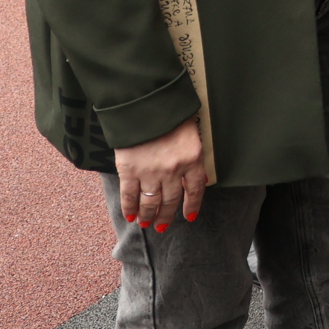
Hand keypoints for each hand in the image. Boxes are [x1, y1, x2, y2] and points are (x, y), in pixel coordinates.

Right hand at [113, 116, 207, 230]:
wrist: (145, 102)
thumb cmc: (171, 112)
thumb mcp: (192, 130)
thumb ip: (194, 154)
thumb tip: (199, 177)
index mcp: (192, 158)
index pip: (195, 190)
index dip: (192, 205)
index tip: (190, 216)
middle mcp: (173, 170)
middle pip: (171, 200)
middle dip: (167, 215)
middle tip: (163, 226)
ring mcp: (150, 171)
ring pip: (150, 201)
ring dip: (148, 215)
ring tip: (146, 224)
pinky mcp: (129, 169)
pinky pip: (130, 195)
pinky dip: (129, 207)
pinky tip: (131, 216)